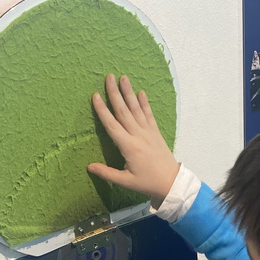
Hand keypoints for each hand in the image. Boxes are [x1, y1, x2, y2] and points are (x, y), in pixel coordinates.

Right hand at [88, 74, 179, 207]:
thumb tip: (89, 166)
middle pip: (123, 111)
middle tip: (108, 77)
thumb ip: (107, 173)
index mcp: (128, 147)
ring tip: (123, 78)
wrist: (171, 182)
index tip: (95, 96)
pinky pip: (149, 114)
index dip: (102, 110)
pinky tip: (141, 92)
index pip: (112, 125)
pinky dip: (144, 103)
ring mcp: (148, 132)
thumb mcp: (126, 181)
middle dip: (115, 93)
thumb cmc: (147, 183)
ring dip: (129, 92)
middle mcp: (138, 135)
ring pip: (136, 109)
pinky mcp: (156, 132)